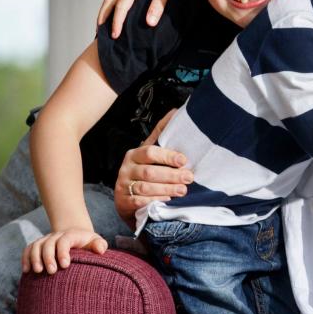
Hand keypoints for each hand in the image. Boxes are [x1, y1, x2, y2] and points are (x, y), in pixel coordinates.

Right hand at [21, 228, 106, 273]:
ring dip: (35, 258)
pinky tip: (26, 270)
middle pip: (48, 244)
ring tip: (38, 272)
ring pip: (36, 245)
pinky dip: (25, 258)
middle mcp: (56, 236)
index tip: (65, 265)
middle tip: (52, 272)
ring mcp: (46, 240)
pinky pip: (28, 249)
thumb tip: (101, 249)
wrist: (76, 236)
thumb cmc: (88, 243)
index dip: (63, 252)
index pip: (64, 241)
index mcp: (71, 235)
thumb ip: (100, 245)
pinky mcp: (38, 246)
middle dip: (48, 257)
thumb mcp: (96, 242)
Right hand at [96, 0, 189, 37]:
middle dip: (102, 18)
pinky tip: (115, 11)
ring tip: (102, 25)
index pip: (121, 6)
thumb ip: (158, 6)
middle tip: (99, 34)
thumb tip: (149, 24)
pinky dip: (112, 4)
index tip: (115, 36)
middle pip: (108, 1)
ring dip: (104, 11)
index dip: (117, 22)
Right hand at [114, 109, 191, 224]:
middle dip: (171, 176)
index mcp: (135, 154)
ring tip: (182, 190)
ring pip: (145, 187)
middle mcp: (126, 169)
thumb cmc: (145, 172)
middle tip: (189, 178)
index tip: (184, 161)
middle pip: (149, 172)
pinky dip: (154, 201)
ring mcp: (123, 186)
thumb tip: (175, 111)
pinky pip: (139, 202)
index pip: (150, 152)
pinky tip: (167, 201)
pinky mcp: (123, 202)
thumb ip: (162, 134)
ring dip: (166, 189)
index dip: (167, 156)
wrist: (129, 199)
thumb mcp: (152, 154)